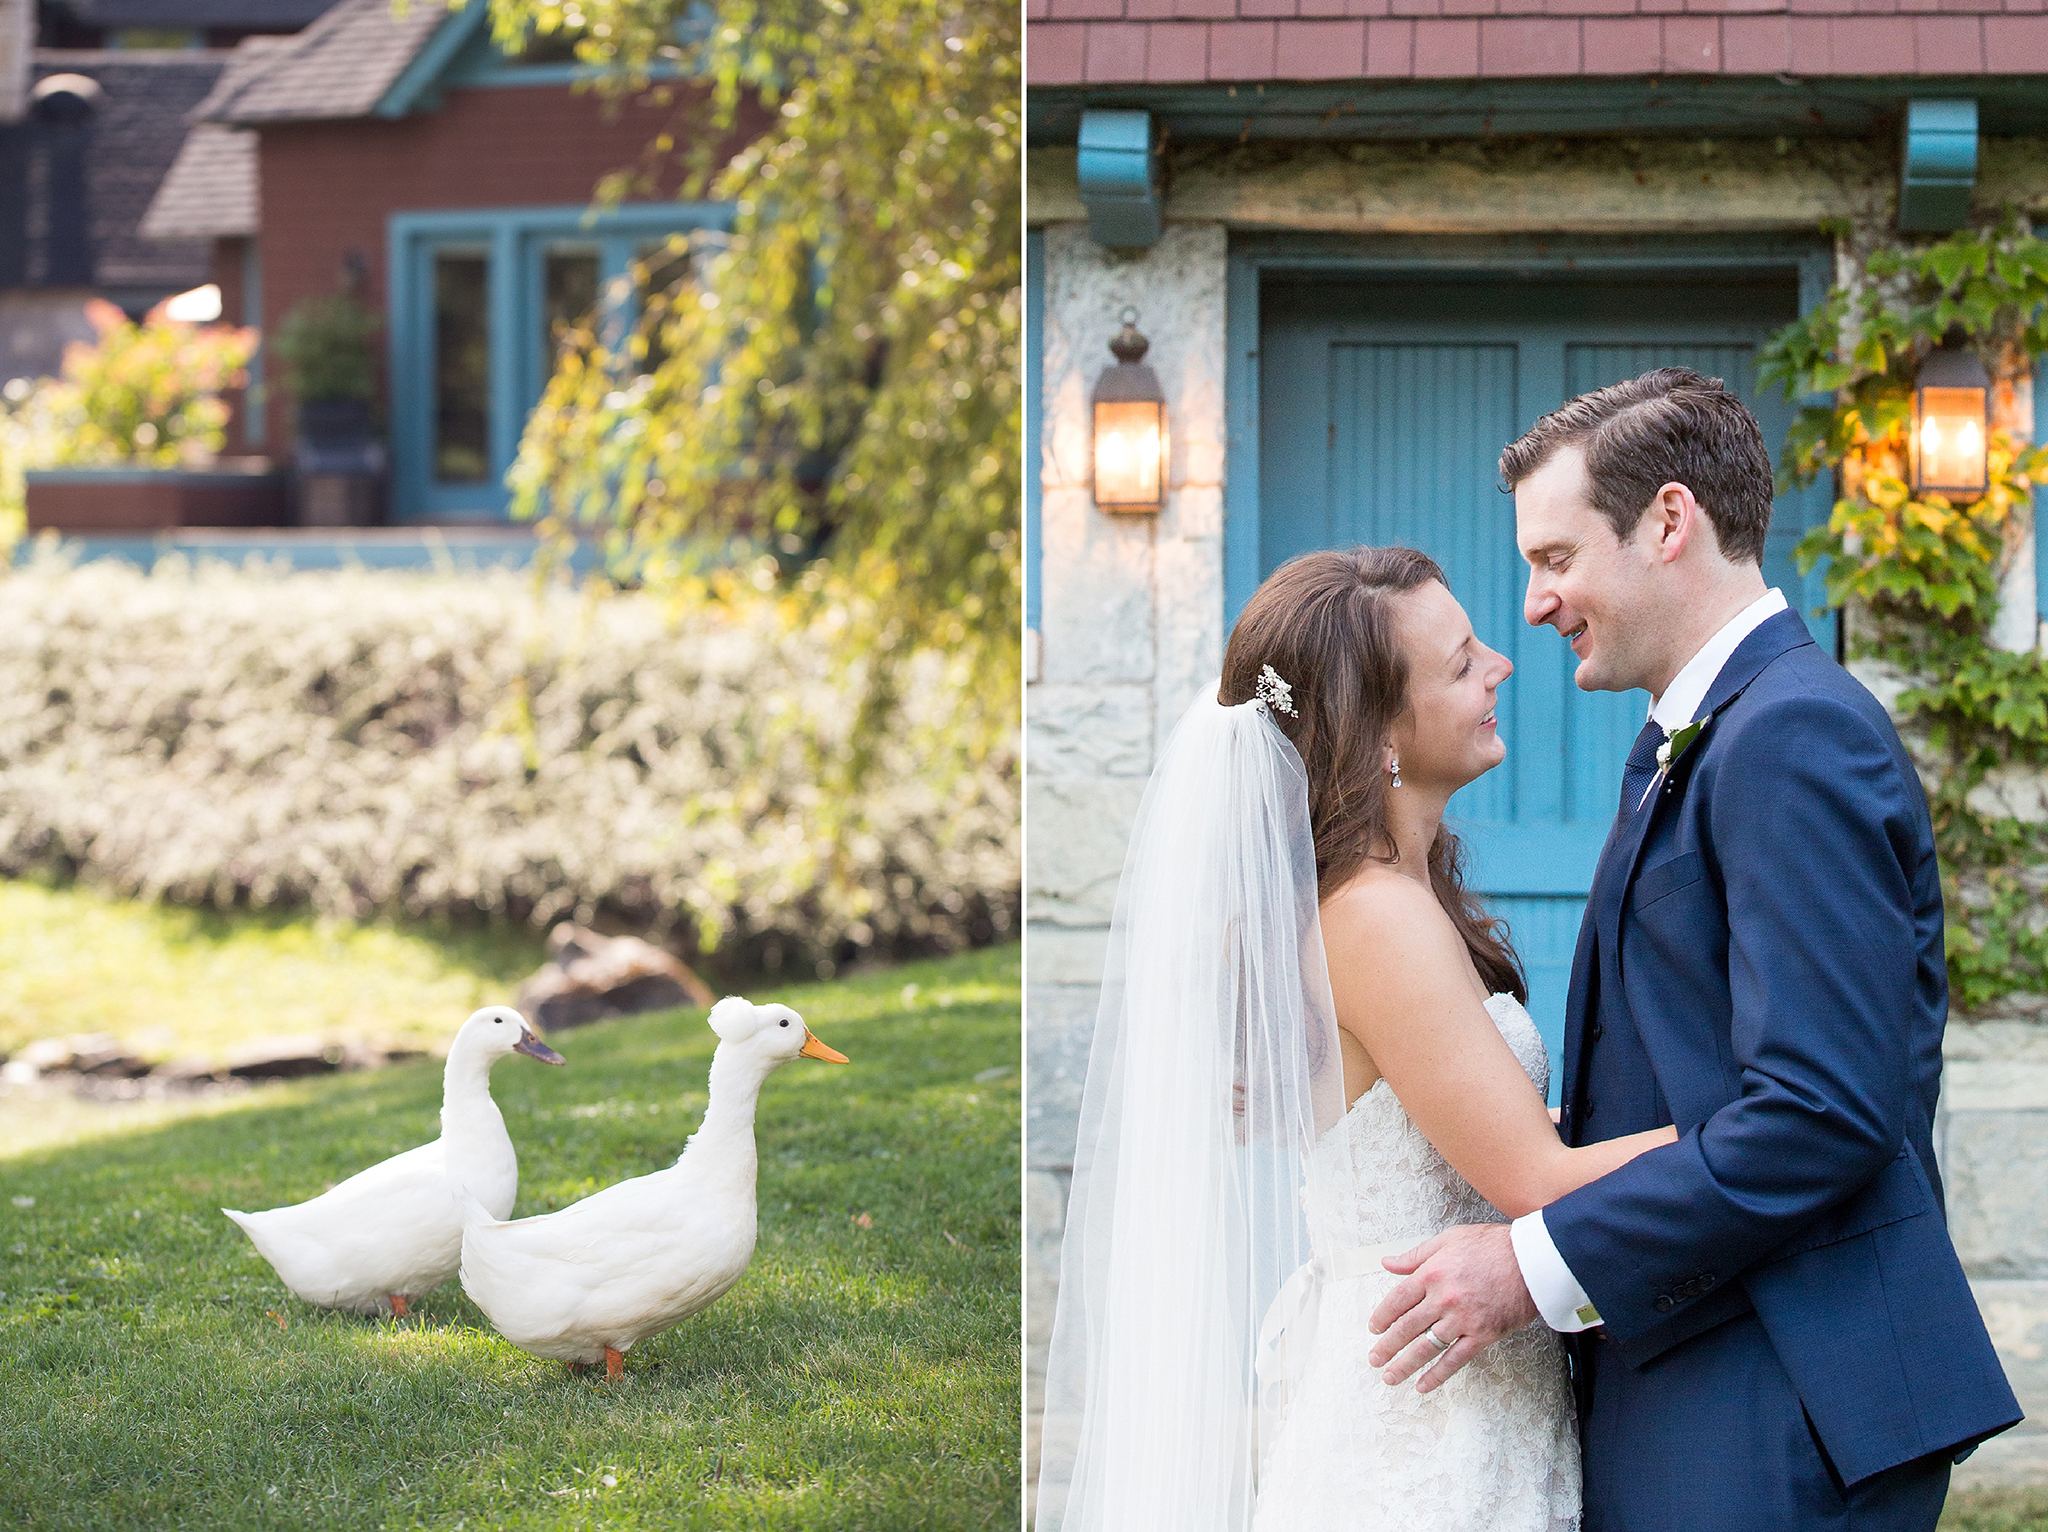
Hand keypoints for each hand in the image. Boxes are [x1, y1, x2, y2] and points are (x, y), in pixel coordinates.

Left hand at [1366, 1224, 1538, 1392]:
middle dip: (1387, 1346)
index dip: (1382, 1317)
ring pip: (1426, 1348)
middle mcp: (1443, 1299)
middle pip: (1407, 1328)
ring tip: (1389, 1377)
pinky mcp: (1483, 1335)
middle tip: (1374, 1359)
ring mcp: (1462, 1320)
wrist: (1532, 1260)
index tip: (1374, 1328)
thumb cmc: (1492, 1246)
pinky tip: (1423, 1385)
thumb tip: (1388, 1263)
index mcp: (1431, 1274)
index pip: (1397, 1300)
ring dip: (1404, 1365)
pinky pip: (1455, 1360)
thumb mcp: (1449, 1239)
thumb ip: (1416, 1255)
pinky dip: (1437, 1375)